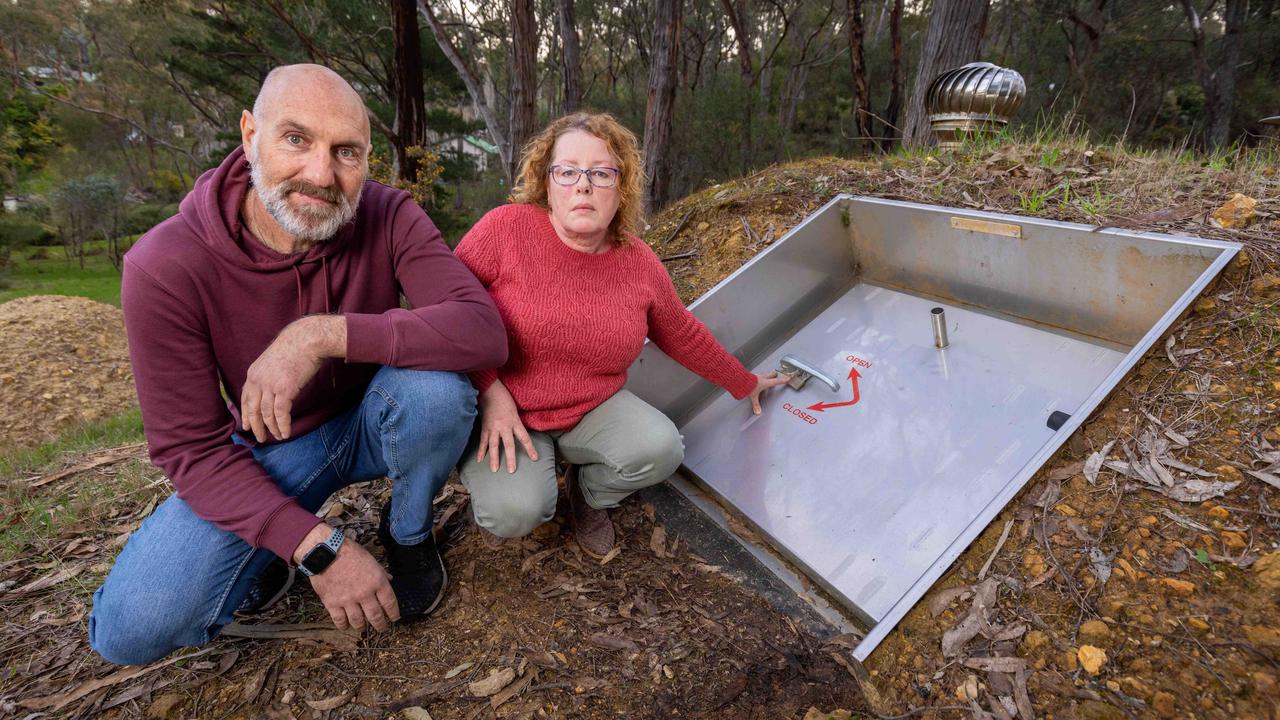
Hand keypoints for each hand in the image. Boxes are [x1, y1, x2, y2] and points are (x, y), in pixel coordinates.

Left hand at [241, 316, 345, 441]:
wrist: (307, 340)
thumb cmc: (295, 348)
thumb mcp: (274, 360)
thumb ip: (268, 374)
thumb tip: (271, 388)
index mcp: (253, 373)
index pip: (245, 398)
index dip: (246, 414)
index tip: (247, 426)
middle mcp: (258, 380)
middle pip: (253, 409)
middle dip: (256, 426)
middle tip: (260, 438)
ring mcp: (270, 385)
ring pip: (267, 414)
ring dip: (272, 428)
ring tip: (278, 437)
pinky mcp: (284, 390)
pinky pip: (281, 413)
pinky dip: (283, 425)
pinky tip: (286, 433)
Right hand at [294, 523, 398, 631]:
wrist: (326, 552)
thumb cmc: (350, 552)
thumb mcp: (371, 559)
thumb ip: (381, 572)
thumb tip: (390, 579)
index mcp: (377, 582)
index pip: (390, 603)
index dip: (394, 613)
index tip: (395, 618)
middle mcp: (364, 594)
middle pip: (375, 616)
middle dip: (380, 625)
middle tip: (382, 628)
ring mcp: (348, 600)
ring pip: (358, 621)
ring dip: (362, 627)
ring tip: (363, 628)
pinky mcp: (332, 603)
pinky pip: (340, 620)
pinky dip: (343, 625)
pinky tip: (346, 626)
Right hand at [476, 380, 537, 472]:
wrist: (489, 390)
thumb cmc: (504, 398)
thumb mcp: (515, 410)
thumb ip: (516, 422)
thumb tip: (517, 433)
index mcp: (514, 421)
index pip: (524, 438)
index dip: (530, 449)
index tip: (534, 458)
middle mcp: (504, 426)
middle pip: (509, 445)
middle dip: (510, 458)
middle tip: (511, 471)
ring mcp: (493, 427)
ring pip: (494, 446)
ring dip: (494, 459)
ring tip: (494, 470)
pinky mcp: (484, 427)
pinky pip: (483, 441)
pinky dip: (480, 450)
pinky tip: (479, 459)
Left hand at [748, 371, 789, 414]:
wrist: (740, 379)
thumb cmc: (748, 386)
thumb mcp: (753, 396)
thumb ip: (756, 404)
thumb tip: (758, 411)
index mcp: (765, 382)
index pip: (776, 381)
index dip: (782, 380)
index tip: (787, 378)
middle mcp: (762, 378)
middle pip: (771, 374)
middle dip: (774, 374)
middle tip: (776, 374)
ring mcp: (756, 375)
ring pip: (764, 374)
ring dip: (765, 375)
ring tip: (766, 376)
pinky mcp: (751, 375)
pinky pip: (756, 375)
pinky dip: (758, 376)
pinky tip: (755, 378)